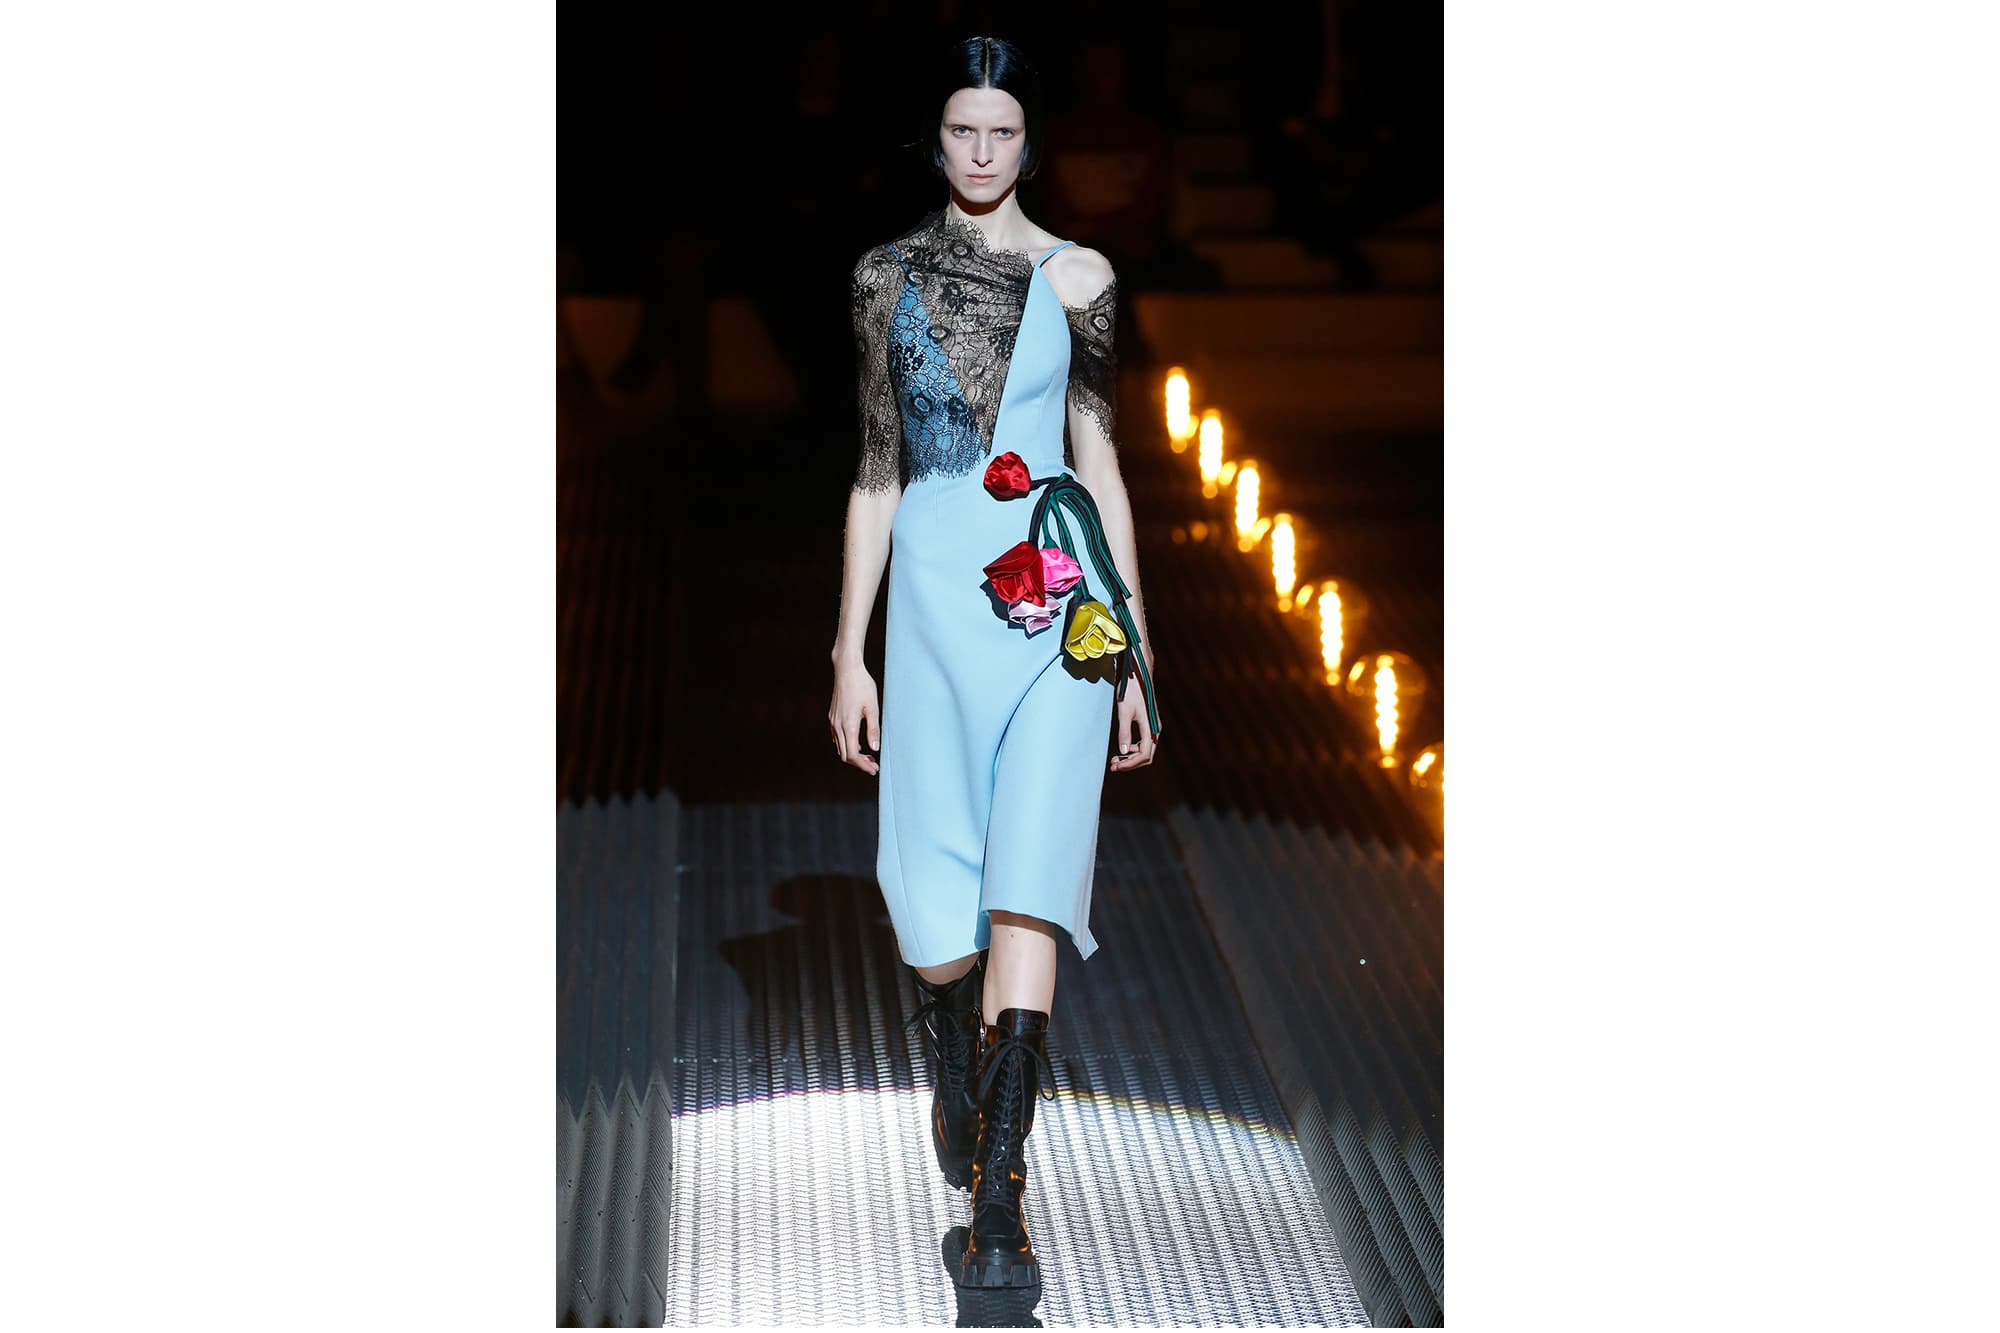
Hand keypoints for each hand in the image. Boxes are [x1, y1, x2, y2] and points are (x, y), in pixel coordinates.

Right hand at [829, 659, 881, 774]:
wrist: (847, 669)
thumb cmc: (862, 686)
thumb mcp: (873, 708)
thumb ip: (873, 730)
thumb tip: (875, 749)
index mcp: (848, 725)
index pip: (852, 754)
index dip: (863, 765)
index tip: (874, 769)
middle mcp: (837, 725)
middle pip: (845, 754)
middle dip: (859, 763)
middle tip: (874, 766)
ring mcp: (833, 721)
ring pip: (840, 747)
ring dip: (853, 754)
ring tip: (869, 756)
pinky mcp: (832, 716)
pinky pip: (837, 737)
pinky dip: (847, 745)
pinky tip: (858, 743)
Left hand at [1108, 669, 1157, 771]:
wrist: (1139, 675)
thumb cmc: (1132, 691)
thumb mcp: (1124, 711)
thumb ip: (1124, 732)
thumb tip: (1122, 752)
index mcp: (1150, 728)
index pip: (1144, 754)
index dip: (1131, 764)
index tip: (1117, 767)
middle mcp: (1154, 730)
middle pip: (1146, 756)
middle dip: (1130, 764)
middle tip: (1113, 767)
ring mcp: (1151, 728)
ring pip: (1144, 751)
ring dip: (1131, 758)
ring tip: (1115, 760)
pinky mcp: (1147, 725)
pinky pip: (1142, 744)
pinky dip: (1132, 750)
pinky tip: (1122, 750)